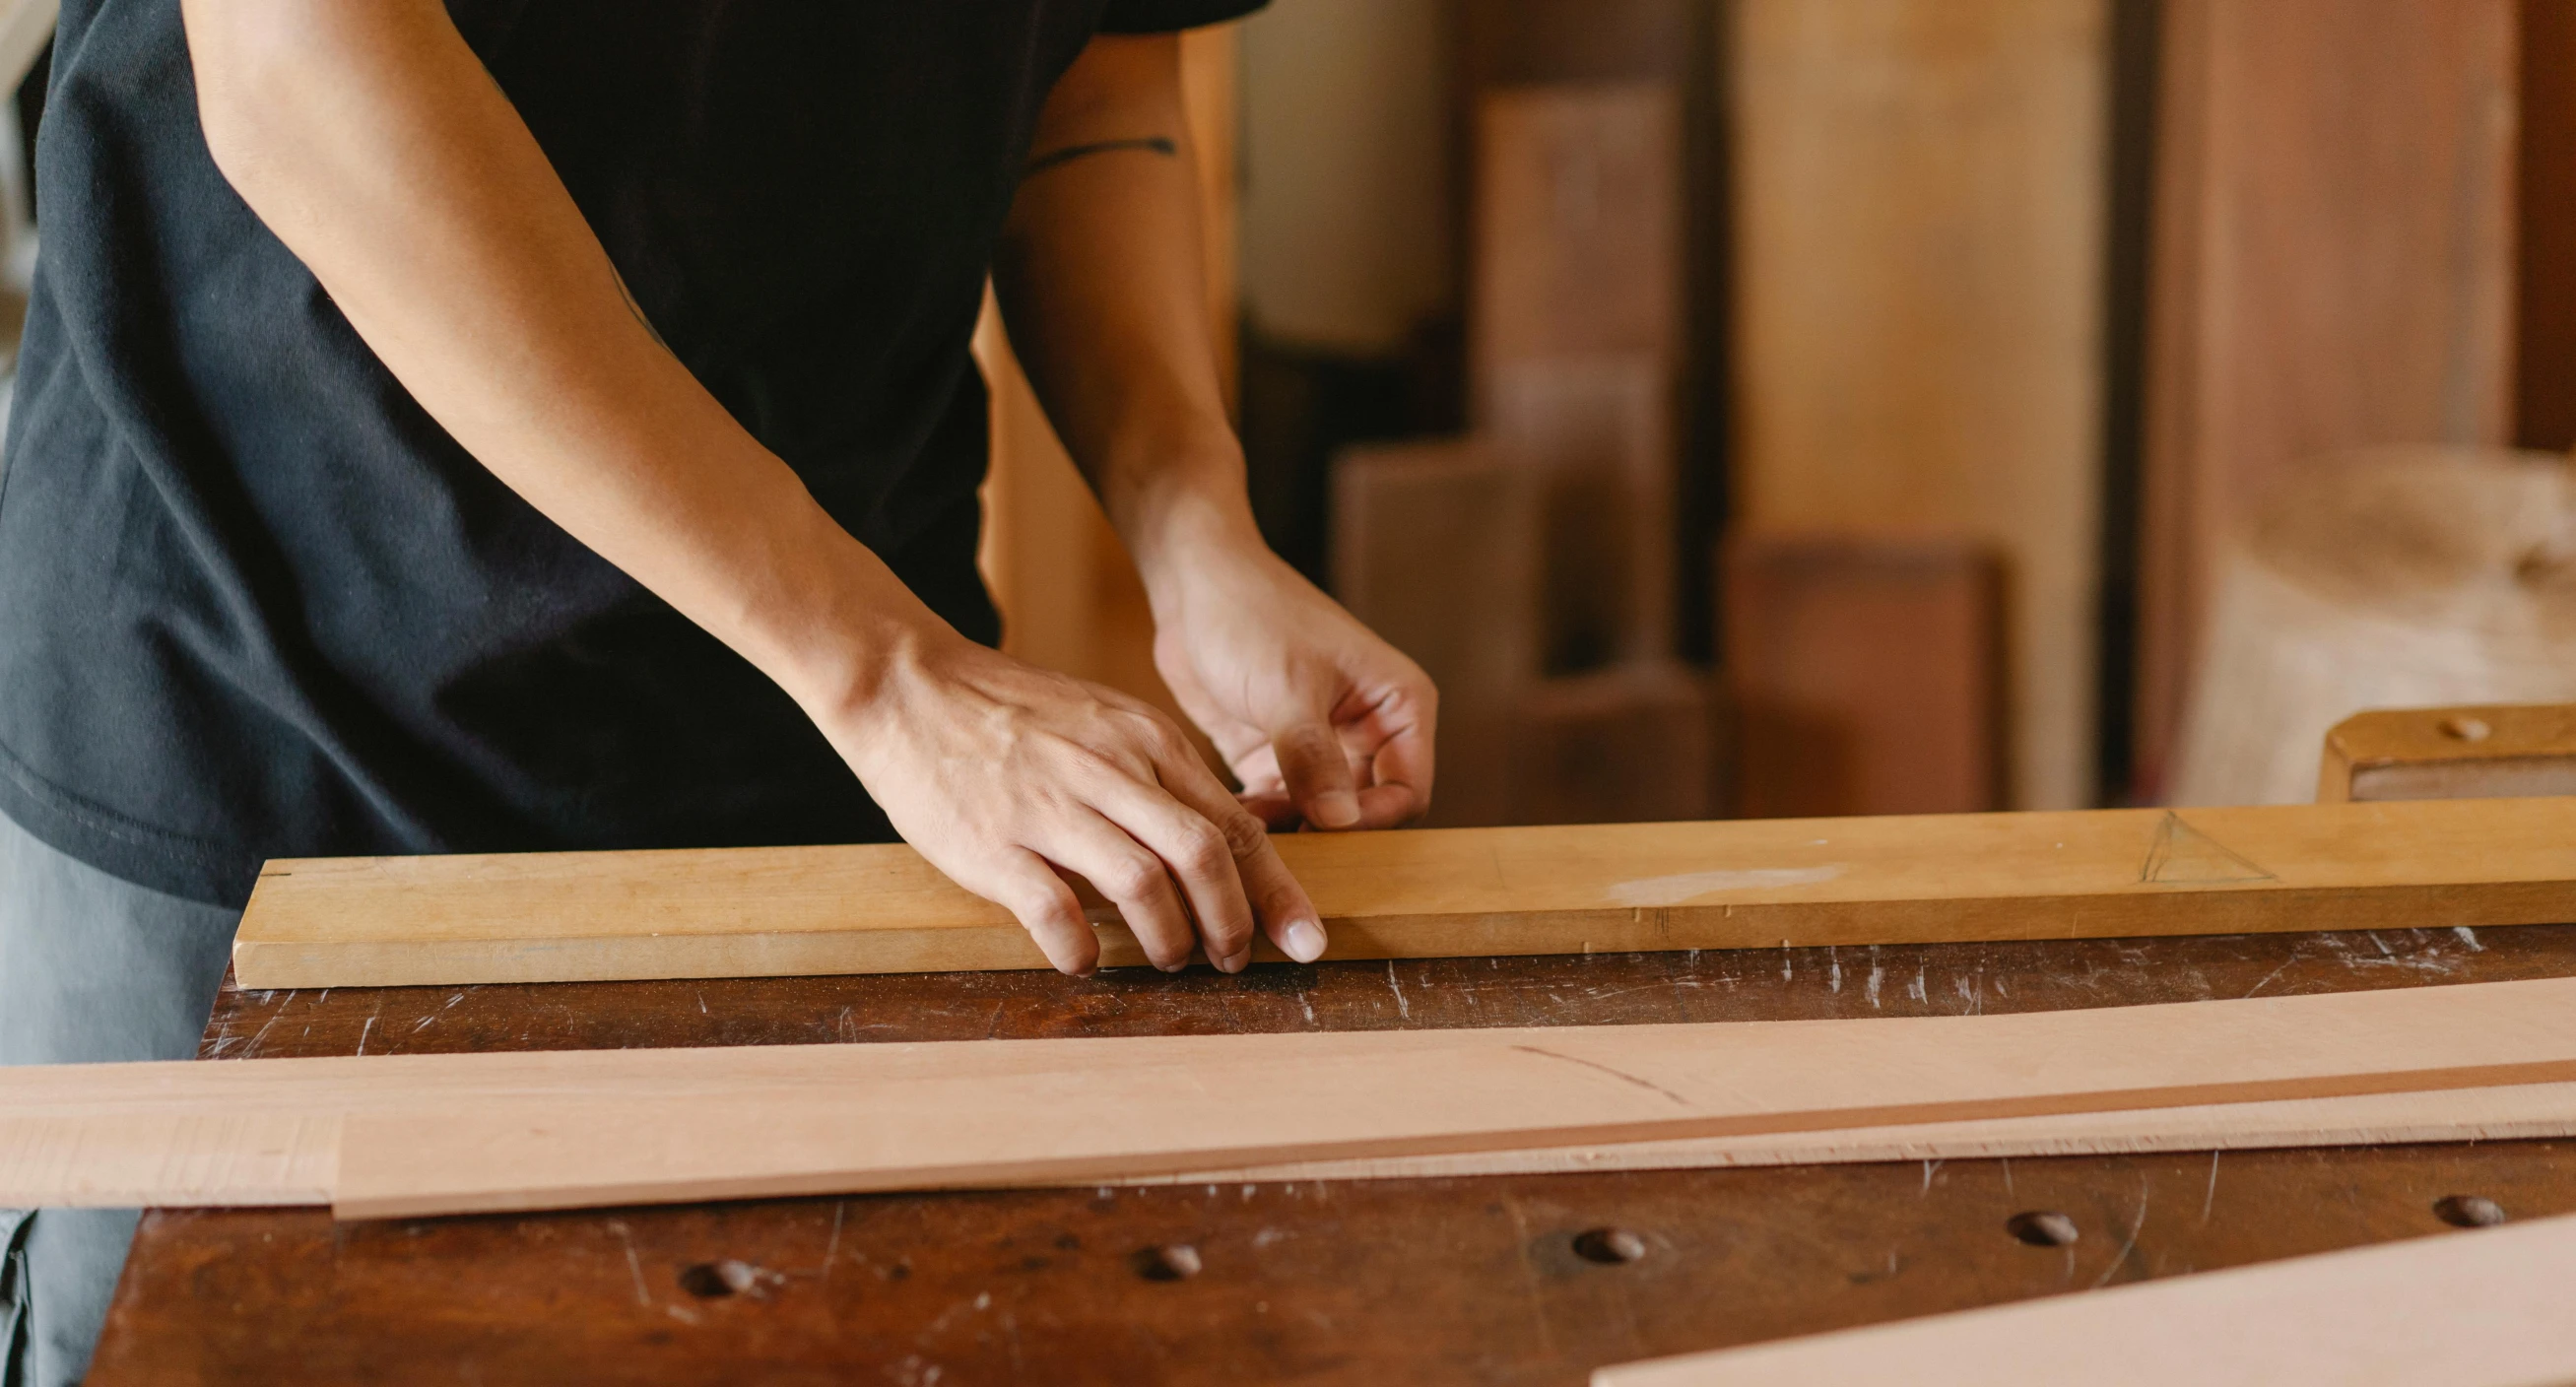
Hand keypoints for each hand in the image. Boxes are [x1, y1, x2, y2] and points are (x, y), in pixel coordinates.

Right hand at [821, 627, 1328, 976]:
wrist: (909, 685)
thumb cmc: (1011, 714)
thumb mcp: (1104, 722)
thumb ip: (1157, 775)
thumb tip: (1213, 843)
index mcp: (1145, 741)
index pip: (1234, 821)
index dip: (1276, 888)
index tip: (1301, 935)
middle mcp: (1110, 770)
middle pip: (1205, 854)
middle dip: (1234, 922)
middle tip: (1235, 961)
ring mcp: (1051, 807)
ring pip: (1144, 884)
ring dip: (1168, 938)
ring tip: (1168, 960)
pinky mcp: (994, 842)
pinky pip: (1055, 911)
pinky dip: (1079, 949)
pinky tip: (1082, 961)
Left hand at [1146, 534, 1436, 830]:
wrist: (1194, 584)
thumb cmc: (1252, 615)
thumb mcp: (1286, 687)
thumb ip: (1313, 757)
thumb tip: (1340, 822)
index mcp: (1399, 705)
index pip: (1408, 791)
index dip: (1374, 821)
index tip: (1324, 832)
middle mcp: (1370, 731)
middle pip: (1368, 812)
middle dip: (1329, 835)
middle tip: (1285, 854)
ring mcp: (1323, 747)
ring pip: (1322, 817)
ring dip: (1290, 832)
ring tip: (1248, 842)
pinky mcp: (1278, 757)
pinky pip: (1281, 807)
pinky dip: (1261, 821)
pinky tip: (1227, 826)